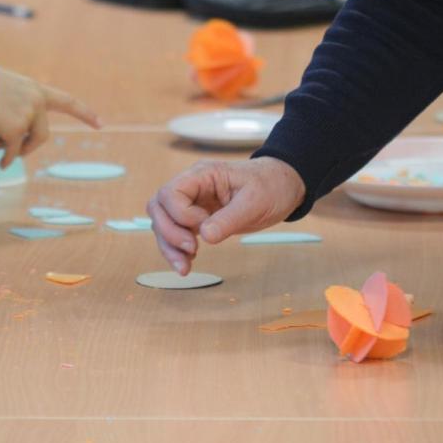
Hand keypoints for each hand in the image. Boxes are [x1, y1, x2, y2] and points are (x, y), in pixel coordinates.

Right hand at [0, 65, 99, 167]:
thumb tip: (9, 139)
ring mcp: (28, 115)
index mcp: (34, 89)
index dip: (84, 113)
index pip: (66, 101)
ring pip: (27, 144)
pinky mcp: (16, 129)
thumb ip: (12, 108)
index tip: (101, 124)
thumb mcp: (0, 91)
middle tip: (8, 155)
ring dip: (11, 150)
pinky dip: (4, 157)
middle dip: (27, 148)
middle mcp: (36, 101)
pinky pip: (12, 152)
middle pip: (42, 135)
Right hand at [146, 157, 306, 274]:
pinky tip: (187, 264)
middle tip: (193, 250)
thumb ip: (229, 218)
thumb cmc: (271, 186)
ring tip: (185, 268)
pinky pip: (176, 233)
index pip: (171, 192)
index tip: (204, 225)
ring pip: (162, 223)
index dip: (181, 214)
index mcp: (203, 175)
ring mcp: (192, 203)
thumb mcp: (255, 201)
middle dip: (169, 233)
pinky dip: (176, 250)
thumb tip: (205, 236)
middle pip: (159, 207)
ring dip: (169, 247)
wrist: (283, 188)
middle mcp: (192, 187)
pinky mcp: (196, 218)